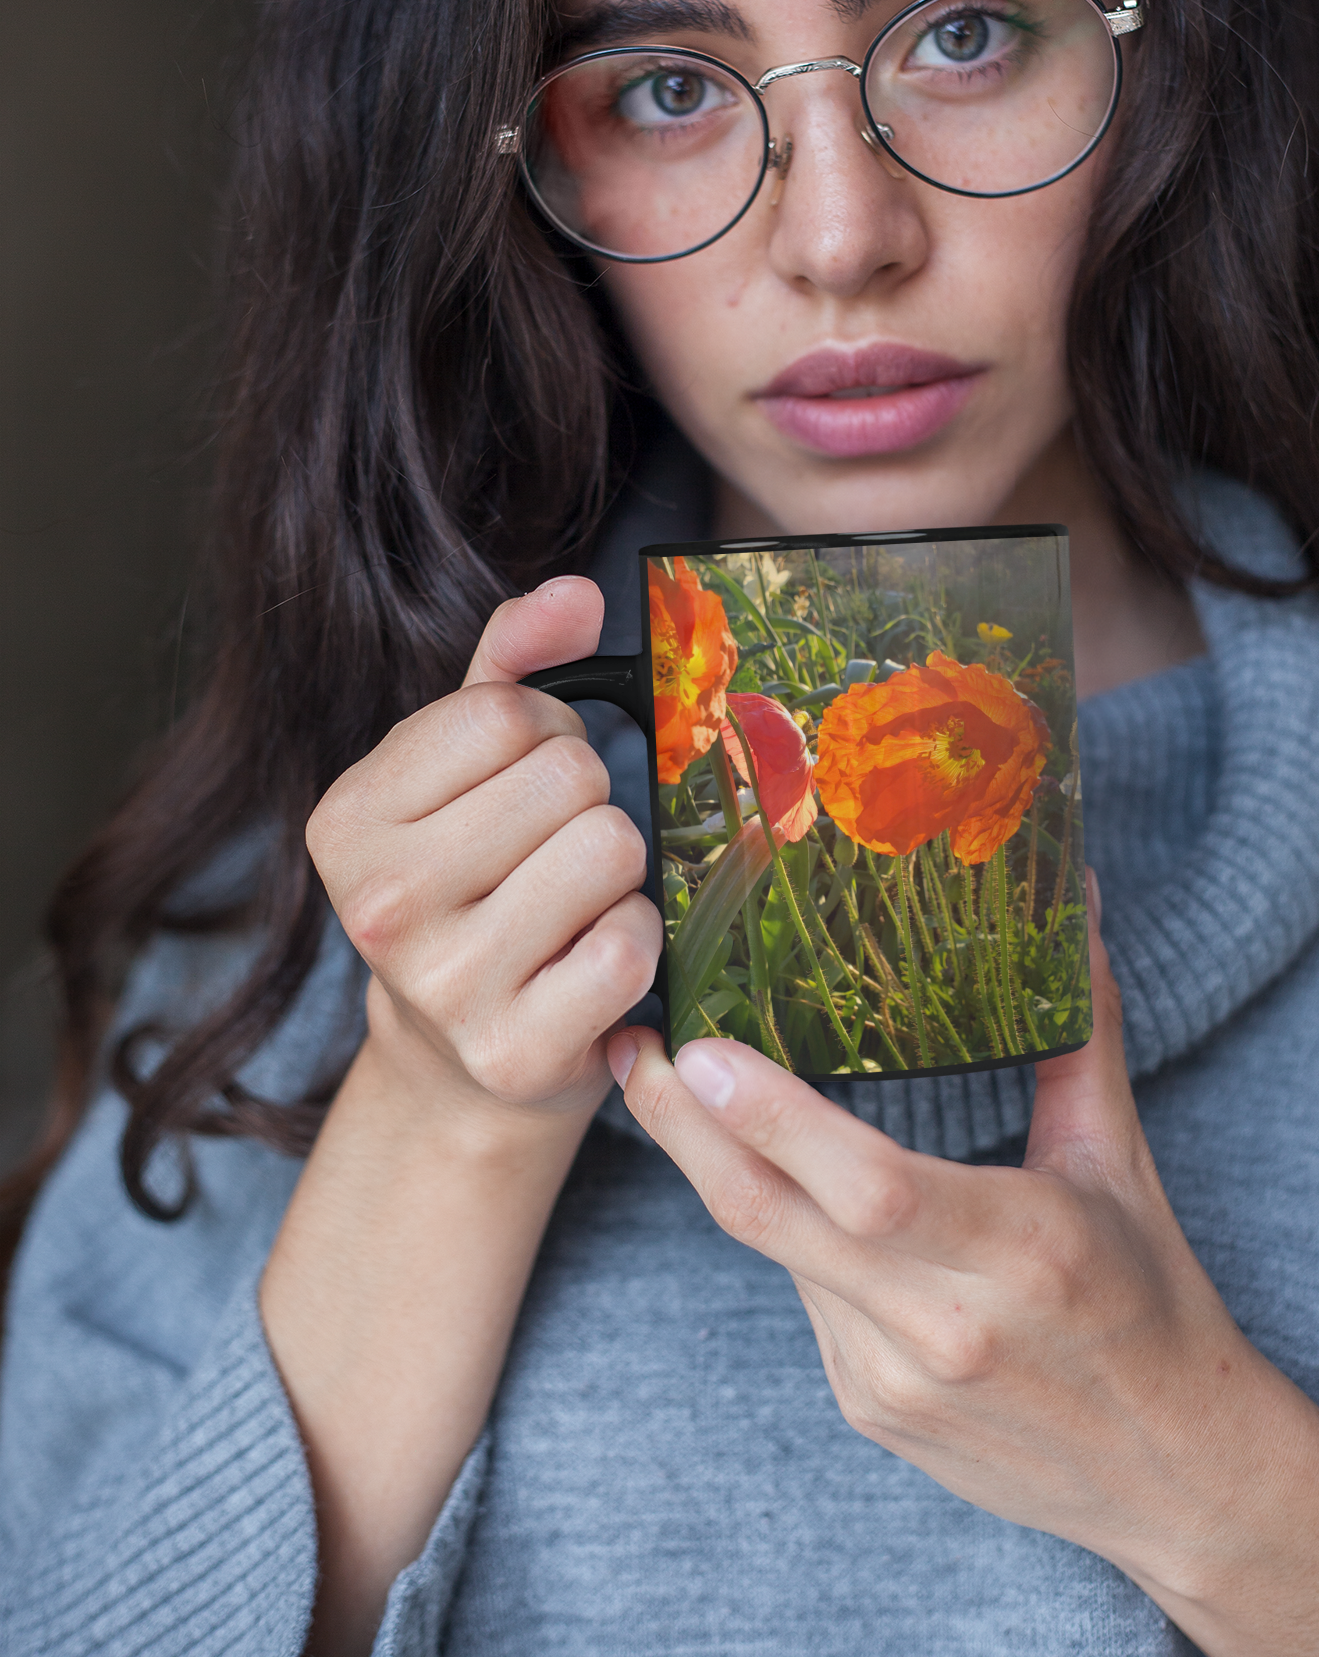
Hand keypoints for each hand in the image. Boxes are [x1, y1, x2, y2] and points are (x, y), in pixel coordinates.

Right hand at [306, 575, 660, 1133]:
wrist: (459, 1062)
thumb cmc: (472, 885)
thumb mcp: (463, 768)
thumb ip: (513, 665)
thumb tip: (579, 594)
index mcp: (346, 819)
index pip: (508, 712)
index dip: (549, 733)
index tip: (525, 784)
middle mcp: (380, 903)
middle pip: (569, 777)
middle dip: (587, 801)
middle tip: (552, 852)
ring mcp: (445, 985)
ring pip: (610, 848)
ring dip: (618, 870)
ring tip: (572, 904)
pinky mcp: (516, 1051)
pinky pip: (631, 943)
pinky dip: (635, 942)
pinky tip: (589, 962)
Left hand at [608, 880, 1318, 1656]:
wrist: (1177, 1481)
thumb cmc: (1153, 1301)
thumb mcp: (1119, 1162)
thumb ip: (1080, 1032)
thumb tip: (1077, 898)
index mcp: (1021, 1247)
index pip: (870, 1185)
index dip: (773, 1121)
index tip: (700, 1051)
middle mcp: (945, 1322)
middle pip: (776, 1219)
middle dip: (684, 1129)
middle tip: (630, 1048)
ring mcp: (893, 1377)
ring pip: (775, 1251)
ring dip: (716, 1167)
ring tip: (664, 1082)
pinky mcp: (867, 1409)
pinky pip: (801, 1296)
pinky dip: (780, 1227)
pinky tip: (762, 1171)